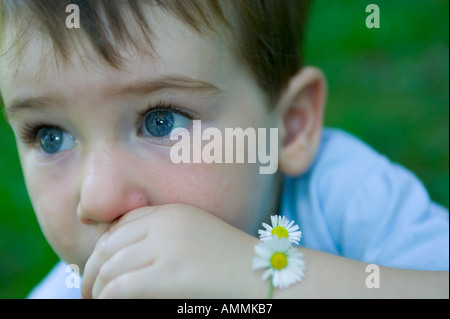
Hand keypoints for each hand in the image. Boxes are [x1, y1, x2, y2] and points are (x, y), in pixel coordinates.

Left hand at [81, 204, 265, 297]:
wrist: (264, 275)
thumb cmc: (233, 262)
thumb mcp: (197, 238)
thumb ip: (166, 238)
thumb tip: (127, 257)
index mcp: (173, 212)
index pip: (122, 225)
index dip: (104, 248)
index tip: (99, 269)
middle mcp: (166, 223)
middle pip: (110, 244)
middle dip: (92, 270)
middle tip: (88, 291)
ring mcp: (167, 246)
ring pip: (110, 267)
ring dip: (96, 289)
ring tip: (94, 302)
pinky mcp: (169, 273)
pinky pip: (120, 287)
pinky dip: (107, 299)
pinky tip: (107, 306)